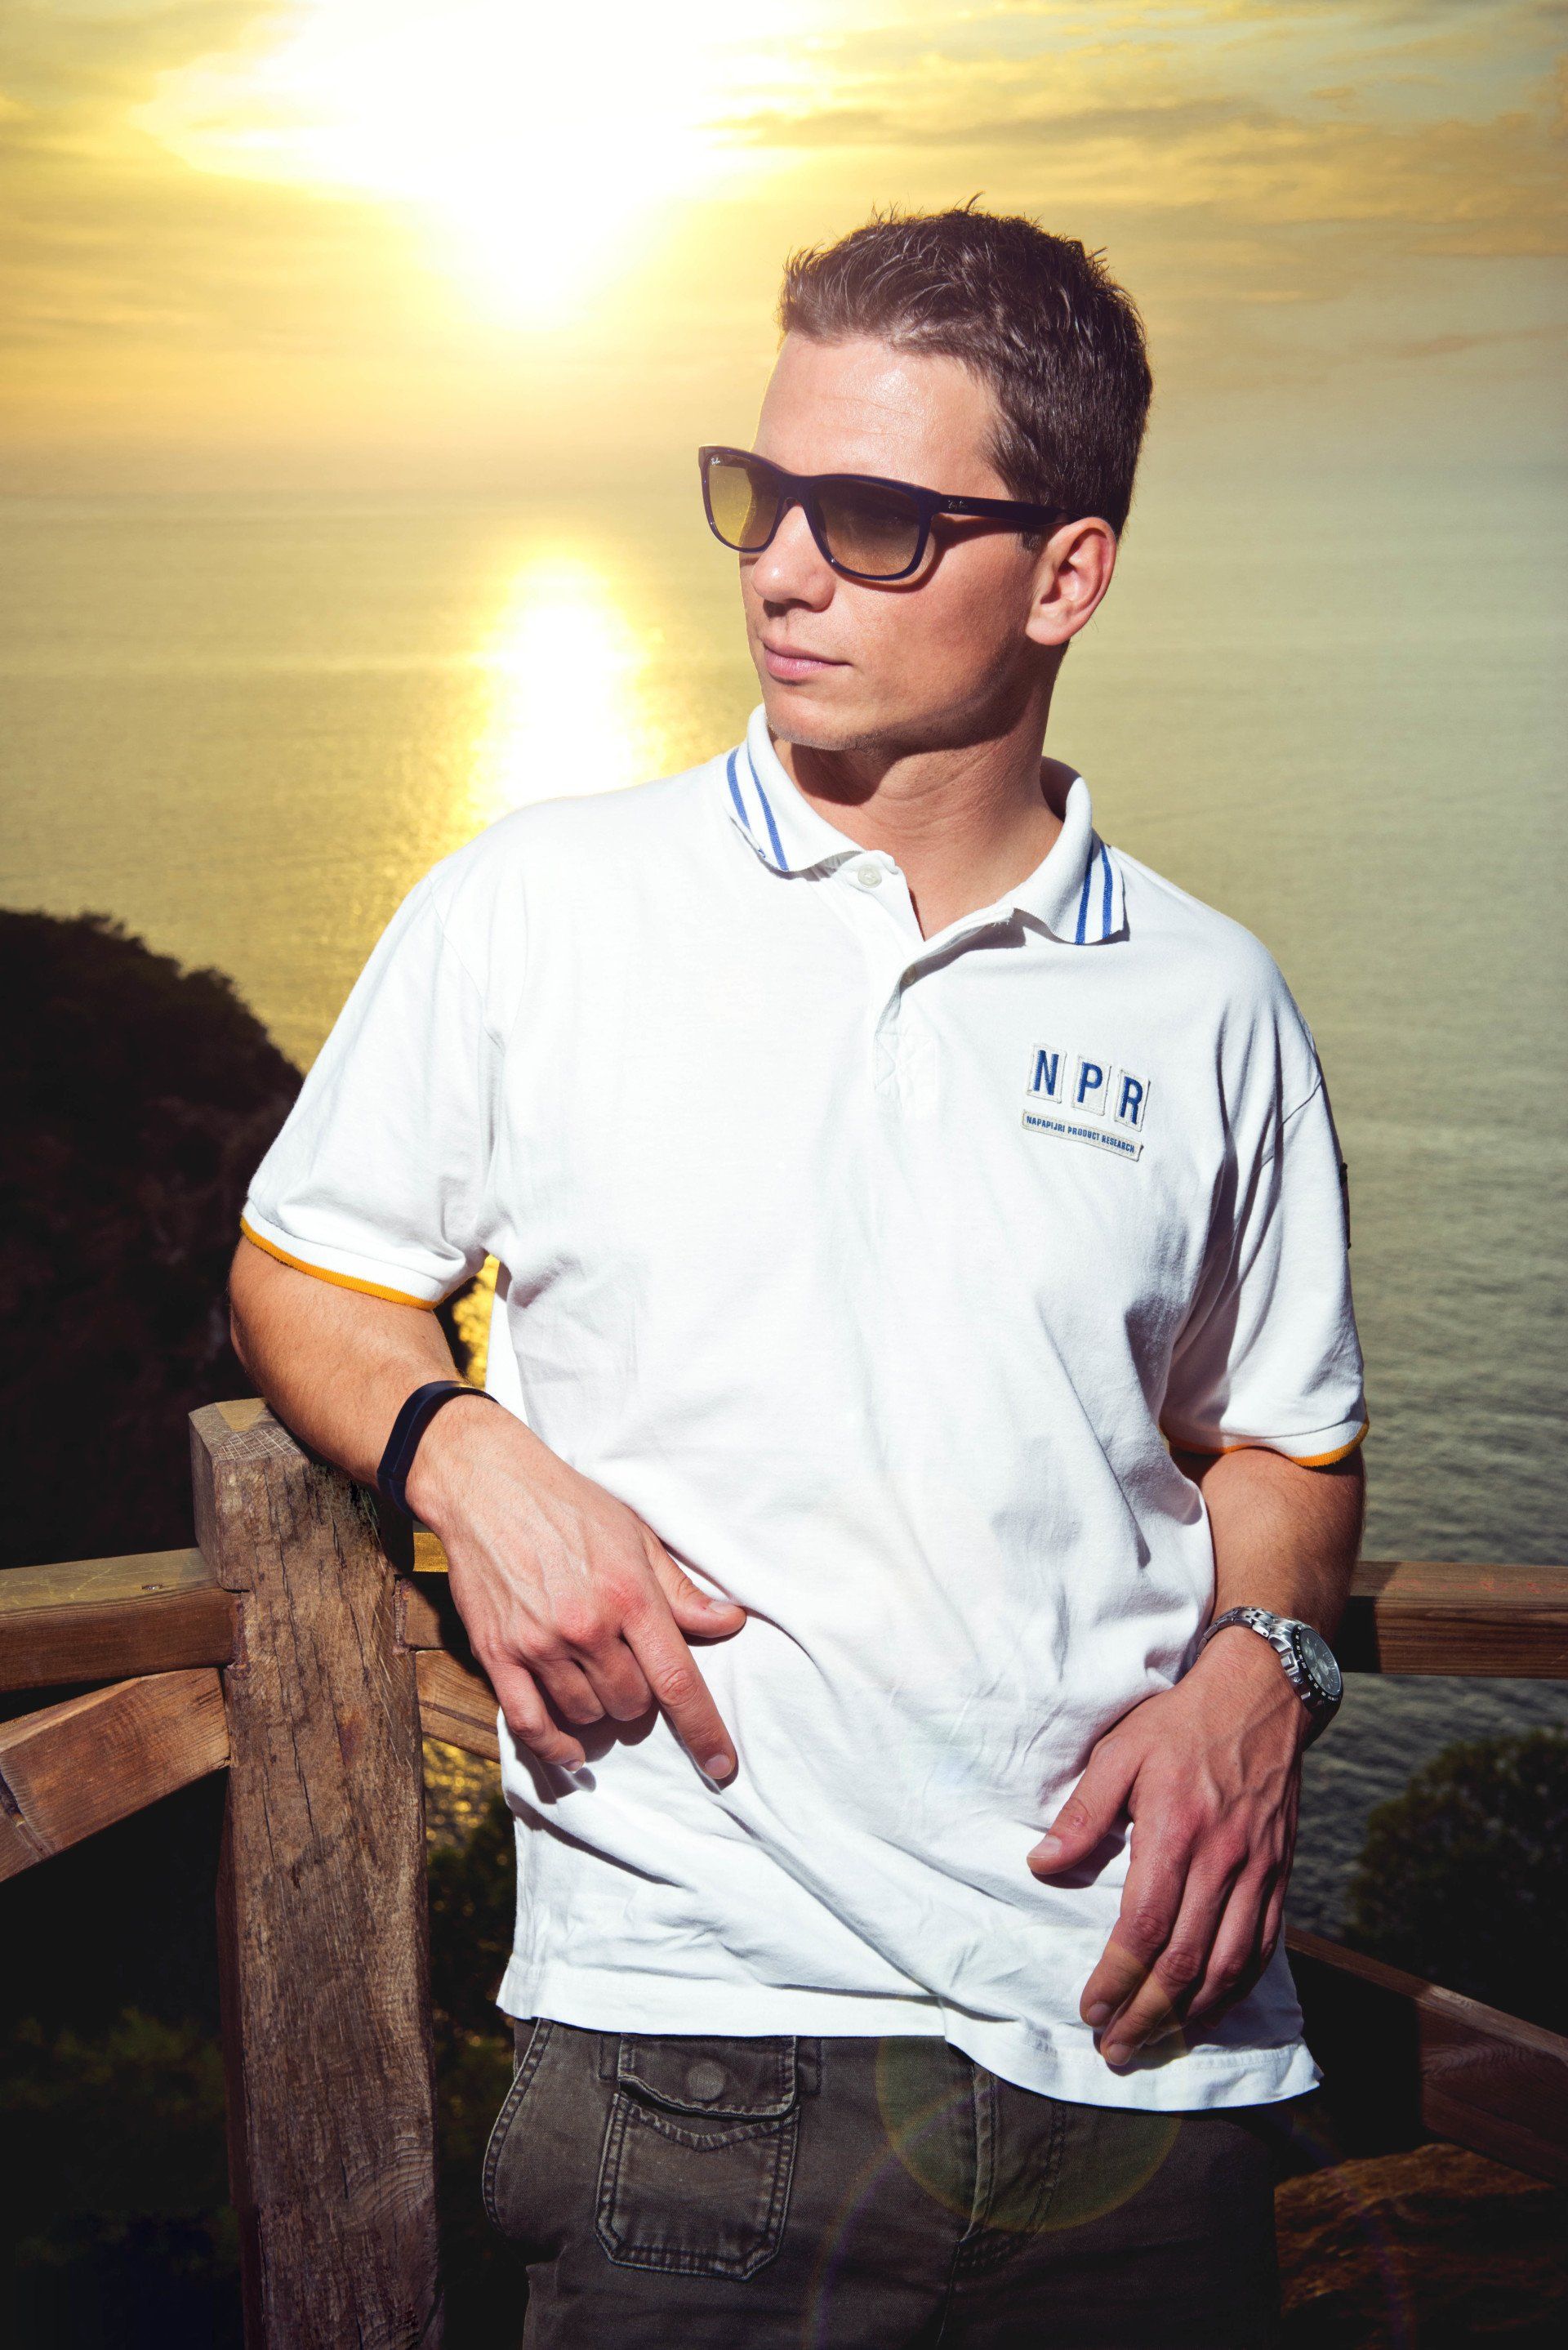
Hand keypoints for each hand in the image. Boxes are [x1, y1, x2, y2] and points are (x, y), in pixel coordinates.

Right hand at [408, 1399, 746, 1776]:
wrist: (490, 1485)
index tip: (722, 1767)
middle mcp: (587, 1627)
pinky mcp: (497, 1654)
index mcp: (630, 1595)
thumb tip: (730, 1623)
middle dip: (642, 1697)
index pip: (677, 1680)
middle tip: (631, 1666)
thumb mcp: (637, 1536)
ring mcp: (539, 1644)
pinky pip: (530, 1723)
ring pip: (588, 1715)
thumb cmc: (570, 1505)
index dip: (704, 1729)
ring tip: (596, 1675)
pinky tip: (572, 1751)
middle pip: (632, 1704)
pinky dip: (554, 1746)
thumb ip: (680, 1590)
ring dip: (601, 1709)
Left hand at [1026, 1629, 1306, 2067]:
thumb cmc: (1181, 1722)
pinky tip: (1211, 2010)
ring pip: (1228, 1966)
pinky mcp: (1281, 1873)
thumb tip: (1042, 1867)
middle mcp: (1223, 1860)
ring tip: (1156, 2044)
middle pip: (1185, 1963)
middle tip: (1115, 2051)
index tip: (1090, 2010)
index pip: (1143, 1929)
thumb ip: (1083, 1814)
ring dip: (1191, 2017)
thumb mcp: (1119, 1752)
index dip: (1116, 1980)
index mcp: (1175, 1831)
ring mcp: (1259, 1871)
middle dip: (1147, 2017)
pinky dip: (1237, 1988)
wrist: (1262, 1696)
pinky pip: (1264, 1947)